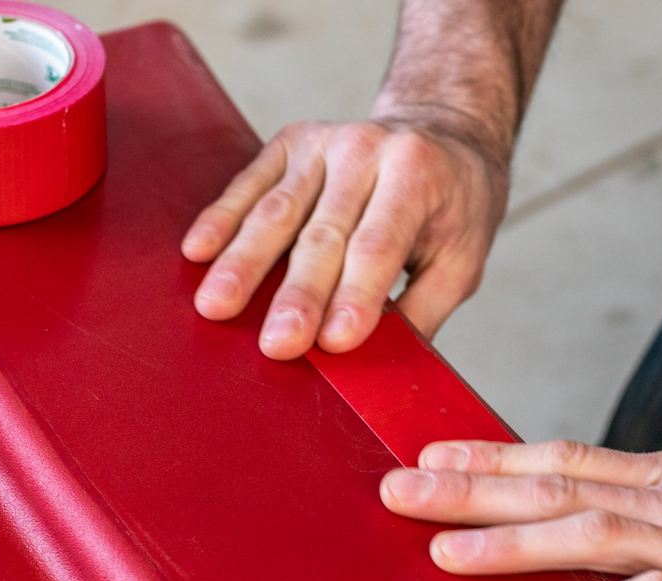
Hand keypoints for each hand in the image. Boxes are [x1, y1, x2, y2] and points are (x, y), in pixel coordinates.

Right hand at [181, 116, 507, 359]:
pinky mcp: (290, 142)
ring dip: (244, 262)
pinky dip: (221, 218)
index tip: (333, 343)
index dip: (356, 295)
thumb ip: (424, 310)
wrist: (441, 132)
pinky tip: (198, 251)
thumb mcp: (463, 259)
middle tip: (276, 344)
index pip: (379, 245)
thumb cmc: (453, 209)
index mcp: (418, 174)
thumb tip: (380, 369)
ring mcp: (324, 142)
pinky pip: (249, 183)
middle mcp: (367, 149)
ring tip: (216, 306)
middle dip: (297, 294)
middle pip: (324, 234)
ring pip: (277, 211)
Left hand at [378, 440, 661, 580]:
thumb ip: (661, 498)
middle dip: (470, 490)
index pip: (562, 457)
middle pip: (553, 488)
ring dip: (510, 543)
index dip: (491, 456)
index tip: (430, 454)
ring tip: (442, 550)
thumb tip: (602, 502)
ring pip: (587, 535)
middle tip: (398, 490)